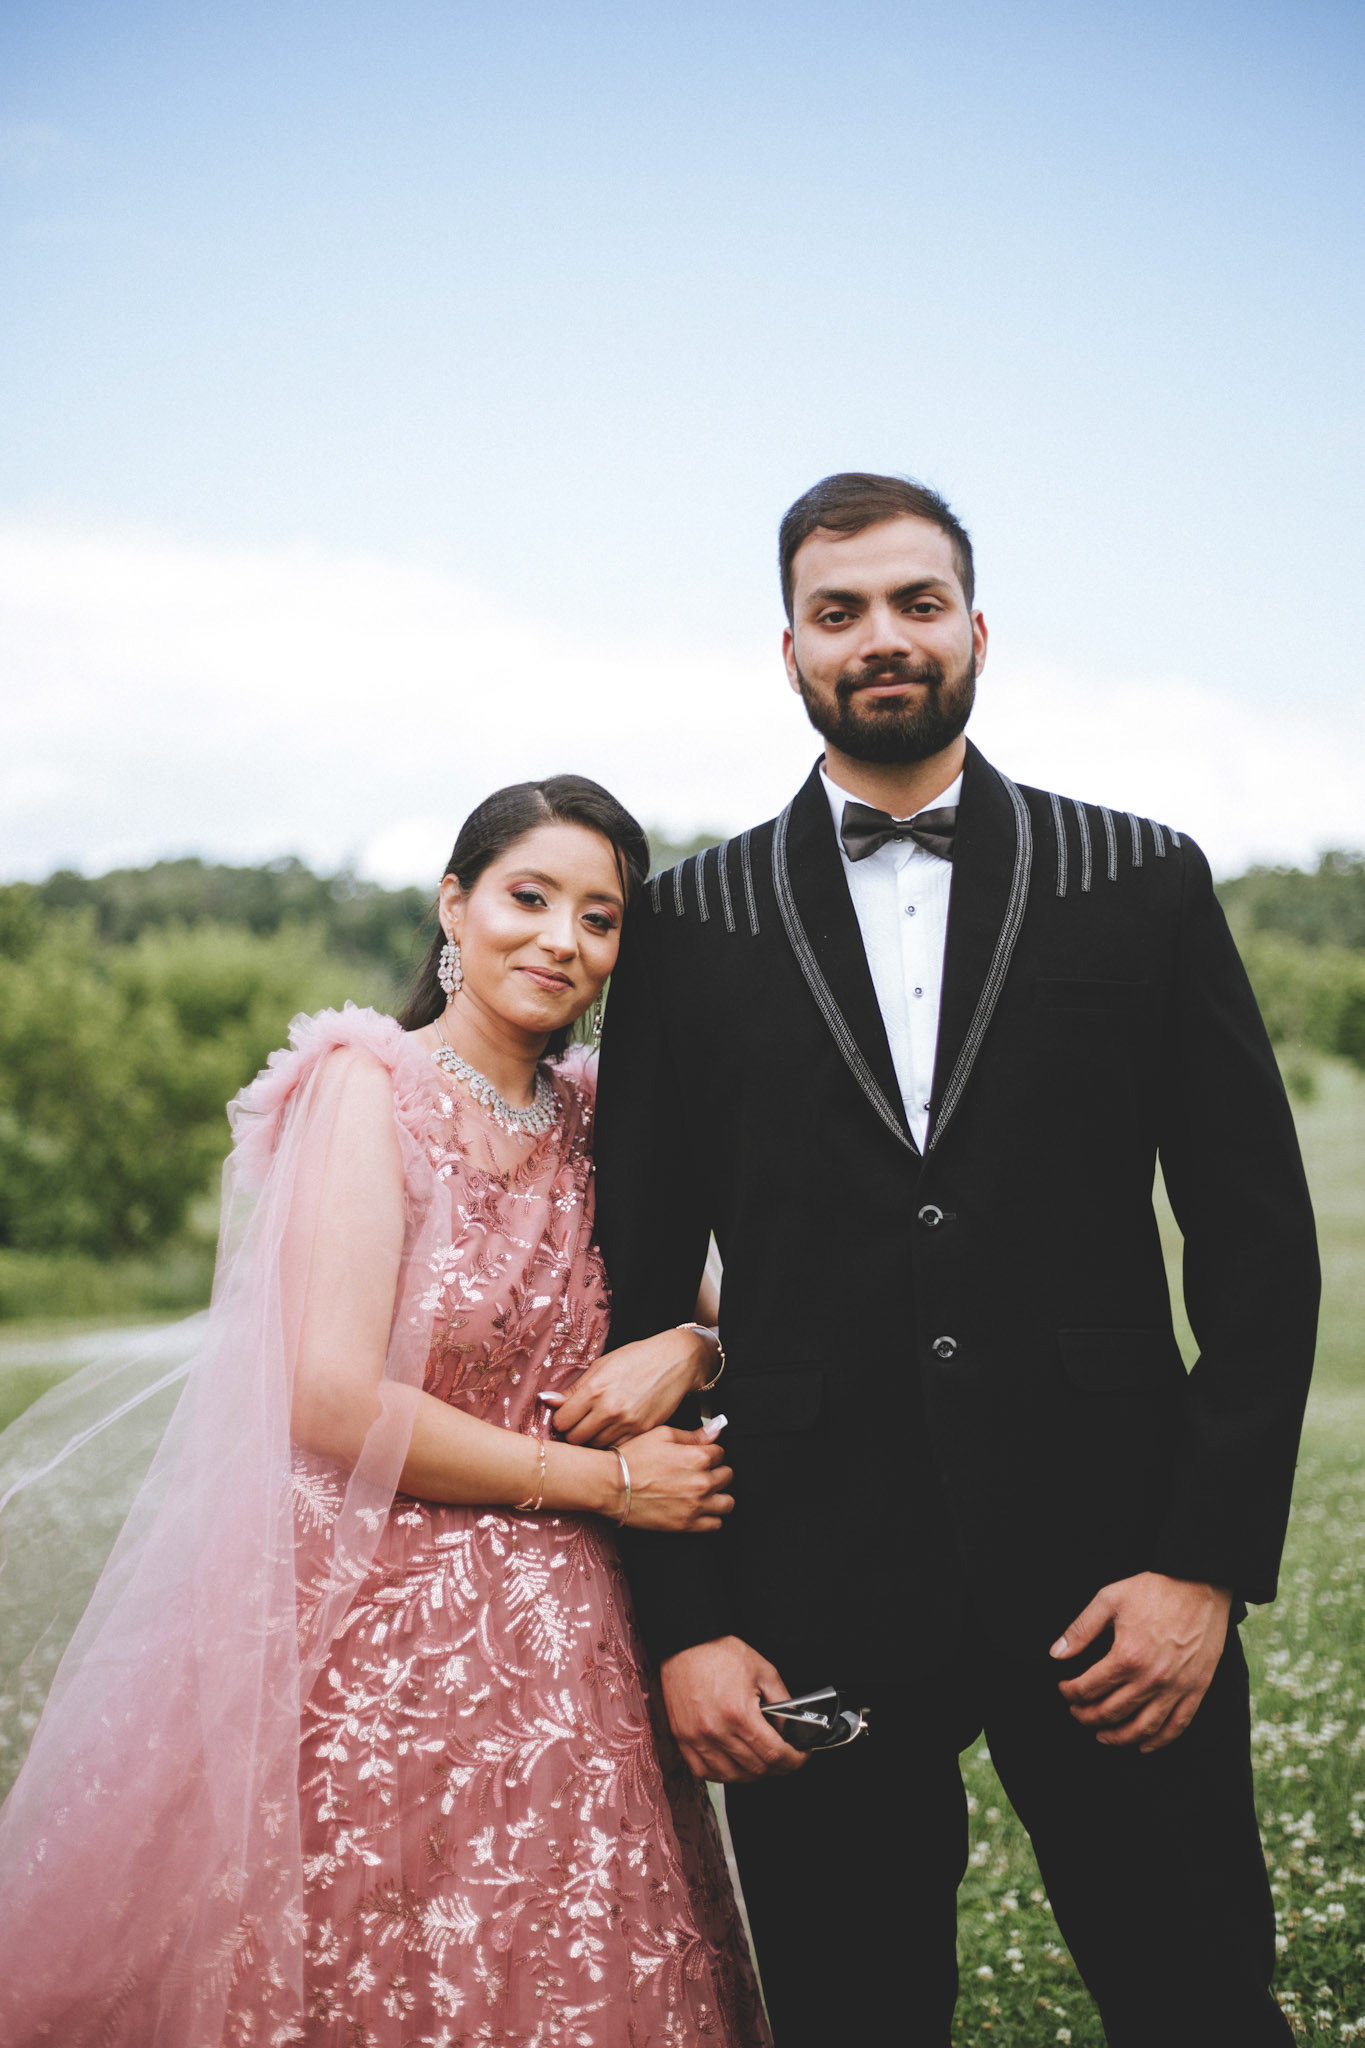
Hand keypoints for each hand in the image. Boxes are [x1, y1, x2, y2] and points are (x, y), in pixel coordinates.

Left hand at [543, 1328, 715, 1446]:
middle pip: (575, 1439)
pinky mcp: (642, 1432)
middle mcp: (609, 1409)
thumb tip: (546, 1400)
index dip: (562, 1420)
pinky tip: (615, 1430)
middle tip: (581, 1424)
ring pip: (595, 1447)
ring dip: (593, 1440)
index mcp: (594, 1389)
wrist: (675, 1360)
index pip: (561, 1422)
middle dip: (574, 1433)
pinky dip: (613, 1442)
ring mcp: (627, 1423)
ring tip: (599, 1426)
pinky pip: (617, 1448)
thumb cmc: (637, 1358)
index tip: (567, 1416)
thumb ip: (574, 1388)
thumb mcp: (601, 1365)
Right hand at [618, 1426, 733, 1532]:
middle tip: (701, 1472)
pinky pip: (715, 1524)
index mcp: (697, 1457)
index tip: (700, 1455)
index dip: (709, 1452)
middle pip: (727, 1476)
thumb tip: (716, 1429)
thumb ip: (693, 1435)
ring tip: (704, 1492)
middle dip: (716, 1472)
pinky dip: (712, 1516)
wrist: (611, 1485)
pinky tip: (699, 1508)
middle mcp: (701, 1482)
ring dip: (719, 1495)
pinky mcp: (685, 1524)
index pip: (721, 1453)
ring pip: (727, 1502)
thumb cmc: (632, 1458)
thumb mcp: (662, 1435)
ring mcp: (695, 1506)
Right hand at [660, 1636, 807, 1782]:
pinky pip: (705, 1773)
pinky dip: (724, 1774)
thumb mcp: (764, 1671)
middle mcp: (715, 1731)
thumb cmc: (721, 1653)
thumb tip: (790, 1732)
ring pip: (732, 1777)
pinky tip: (734, 1763)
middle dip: (778, 1768)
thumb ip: (783, 1704)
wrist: (685, 1645)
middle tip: (785, 1757)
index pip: (774, 1755)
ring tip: (761, 1759)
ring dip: (752, 1774)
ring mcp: (696, 1739)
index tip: (800, 1757)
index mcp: (738, 1713)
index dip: (794, 1761)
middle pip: (755, 1770)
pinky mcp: (682, 1739)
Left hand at [1051, 1571, 1232, 1752]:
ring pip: (1142, 1728)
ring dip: (1117, 1737)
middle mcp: (1151, 1679)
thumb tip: (1056, 1654)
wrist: (1200, 1584)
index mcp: (1127, 1656)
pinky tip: (1143, 1744)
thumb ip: (1080, 1630)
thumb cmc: (1153, 1590)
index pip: (1088, 1688)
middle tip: (1077, 1713)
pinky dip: (1158, 1741)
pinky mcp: (1196, 1690)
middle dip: (1087, 1717)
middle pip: (1111, 1712)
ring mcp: (1176, 1688)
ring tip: (1102, 1735)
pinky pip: (1176, 1726)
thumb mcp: (1109, 1600)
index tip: (1064, 1690)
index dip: (1070, 1693)